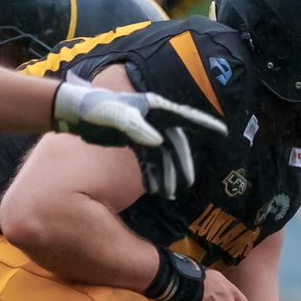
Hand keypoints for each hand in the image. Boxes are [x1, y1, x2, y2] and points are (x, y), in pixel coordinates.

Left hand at [51, 81, 227, 200]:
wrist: (77, 112)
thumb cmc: (98, 109)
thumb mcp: (118, 118)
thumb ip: (138, 129)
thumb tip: (158, 142)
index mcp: (155, 108)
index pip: (186, 117)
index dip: (206, 125)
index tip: (223, 133)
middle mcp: (154, 119)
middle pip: (175, 143)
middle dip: (181, 164)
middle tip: (188, 183)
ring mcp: (144, 130)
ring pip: (162, 155)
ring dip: (165, 173)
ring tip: (166, 193)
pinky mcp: (133, 141)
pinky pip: (148, 160)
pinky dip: (151, 173)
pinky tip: (153, 189)